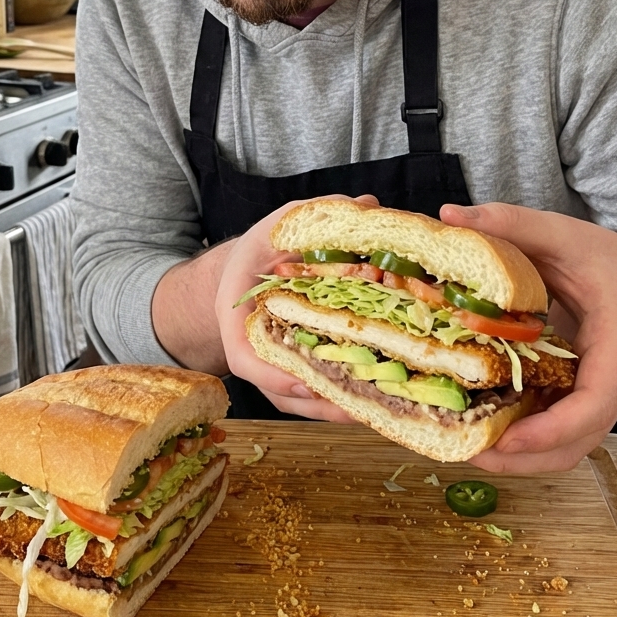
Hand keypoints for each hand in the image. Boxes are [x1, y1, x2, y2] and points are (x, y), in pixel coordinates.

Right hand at [215, 196, 376, 420]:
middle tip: (354, 408)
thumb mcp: (282, 224)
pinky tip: (380, 402)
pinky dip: (343, 400)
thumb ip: (318, 215)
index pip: (243, 356)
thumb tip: (367, 205)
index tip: (305, 384)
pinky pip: (314, 393)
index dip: (273, 376)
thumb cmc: (264, 248)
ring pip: (299, 399)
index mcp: (237, 313)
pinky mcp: (293, 370)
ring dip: (336, 408)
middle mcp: (251, 347)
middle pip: (278, 389)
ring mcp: (271, 364)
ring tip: (375, 412)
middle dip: (318, 401)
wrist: (248, 269)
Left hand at [439, 201, 616, 472]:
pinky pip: (552, 438)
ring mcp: (596, 403)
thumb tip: (452, 214)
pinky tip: (474, 428)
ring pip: (561, 451)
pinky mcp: (577, 406)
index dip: (550, 428)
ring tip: (459, 445)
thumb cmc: (608, 263)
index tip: (507, 437)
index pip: (593, 403)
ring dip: (514, 457)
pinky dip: (516, 441)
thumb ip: (512, 223)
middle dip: (520, 456)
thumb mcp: (564, 235)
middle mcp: (612, 387)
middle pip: (573, 444)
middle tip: (464, 449)